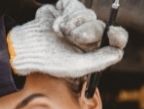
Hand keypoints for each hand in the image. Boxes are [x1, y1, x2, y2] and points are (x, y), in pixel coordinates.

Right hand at [7, 0, 127, 77]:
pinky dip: (63, 10)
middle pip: (98, 25)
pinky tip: (54, 21)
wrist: (25, 48)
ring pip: (86, 13)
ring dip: (71, 21)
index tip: (111, 33)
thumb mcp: (76, 67)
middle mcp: (87, 35)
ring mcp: (76, 21)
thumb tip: (119, 53)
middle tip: (70, 37)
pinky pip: (72, 3)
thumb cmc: (50, 61)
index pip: (115, 40)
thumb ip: (99, 61)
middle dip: (85, 30)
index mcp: (94, 50)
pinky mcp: (64, 10)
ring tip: (57, 31)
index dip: (117, 35)